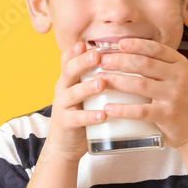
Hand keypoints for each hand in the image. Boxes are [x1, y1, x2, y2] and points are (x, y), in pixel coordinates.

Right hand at [45, 41, 105, 162]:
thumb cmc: (82, 113)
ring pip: (72, 93)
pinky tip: (103, 114)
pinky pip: (77, 119)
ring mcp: (62, 106)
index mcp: (69, 79)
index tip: (88, 43)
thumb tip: (124, 58)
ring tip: (102, 83)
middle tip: (97, 55)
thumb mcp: (85, 92)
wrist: (65, 144)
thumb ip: (97, 76)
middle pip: (68, 71)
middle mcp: (63, 89)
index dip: (75, 51)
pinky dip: (90, 116)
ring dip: (87, 87)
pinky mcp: (66, 123)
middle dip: (82, 62)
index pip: (68, 60)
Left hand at [95, 38, 187, 149]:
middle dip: (120, 60)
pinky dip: (122, 109)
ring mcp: (174, 96)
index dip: (136, 44)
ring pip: (139, 84)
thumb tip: (127, 53)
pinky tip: (108, 108)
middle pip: (144, 63)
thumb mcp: (178, 78)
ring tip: (100, 80)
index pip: (156, 48)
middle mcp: (179, 77)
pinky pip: (141, 111)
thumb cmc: (182, 101)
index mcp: (180, 64)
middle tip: (102, 62)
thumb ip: (160, 66)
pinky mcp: (168, 115)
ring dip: (116, 81)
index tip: (119, 43)